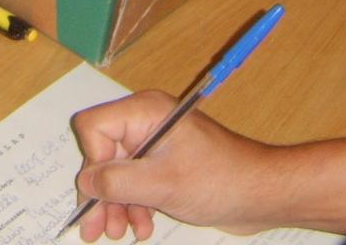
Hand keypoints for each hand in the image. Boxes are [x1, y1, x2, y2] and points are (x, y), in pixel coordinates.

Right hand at [70, 90, 281, 240]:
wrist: (260, 194)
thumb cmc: (219, 180)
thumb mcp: (162, 183)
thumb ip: (118, 181)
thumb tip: (85, 181)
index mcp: (146, 112)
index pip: (94, 126)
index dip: (92, 161)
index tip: (102, 192)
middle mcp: (147, 123)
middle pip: (103, 154)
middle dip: (102, 193)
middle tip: (97, 229)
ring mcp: (156, 145)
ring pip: (118, 173)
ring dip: (117, 204)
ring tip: (120, 232)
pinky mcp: (165, 165)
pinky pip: (136, 183)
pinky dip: (134, 205)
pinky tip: (142, 226)